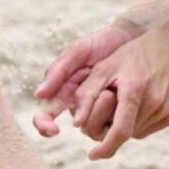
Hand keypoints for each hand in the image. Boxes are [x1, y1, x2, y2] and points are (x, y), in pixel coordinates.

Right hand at [33, 21, 140, 136]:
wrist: (129, 39)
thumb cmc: (99, 44)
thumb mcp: (77, 52)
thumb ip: (58, 71)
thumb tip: (39, 95)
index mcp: (61, 91)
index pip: (45, 115)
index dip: (45, 126)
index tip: (54, 130)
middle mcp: (76, 105)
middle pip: (72, 126)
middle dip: (81, 120)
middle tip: (89, 112)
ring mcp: (96, 110)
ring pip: (92, 127)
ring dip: (101, 113)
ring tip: (112, 93)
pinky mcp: (115, 113)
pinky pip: (111, 124)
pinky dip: (117, 118)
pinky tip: (124, 106)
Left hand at [71, 27, 168, 159]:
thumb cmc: (134, 55)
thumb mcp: (105, 67)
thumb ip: (87, 94)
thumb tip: (77, 123)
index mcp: (135, 90)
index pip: (120, 131)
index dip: (105, 148)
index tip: (93, 156)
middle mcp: (154, 103)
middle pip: (126, 133)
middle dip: (111, 128)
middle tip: (107, 110)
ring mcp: (166, 111)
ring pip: (136, 133)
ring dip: (125, 125)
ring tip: (124, 101)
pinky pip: (148, 128)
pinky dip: (137, 122)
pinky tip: (138, 102)